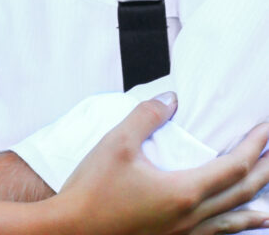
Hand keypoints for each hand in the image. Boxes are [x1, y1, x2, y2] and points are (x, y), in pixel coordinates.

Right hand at [60, 94, 268, 234]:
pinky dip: (231, 231)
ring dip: (253, 209)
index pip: (234, 167)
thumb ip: (147, 116)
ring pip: (230, 223)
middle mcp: (190, 218)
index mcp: (183, 191)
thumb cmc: (93, 188)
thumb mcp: (117, 143)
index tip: (266, 128)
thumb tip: (172, 100)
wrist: (70, 231)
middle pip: (241, 195)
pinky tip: (233, 230)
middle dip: (264, 172)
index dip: (254, 147)